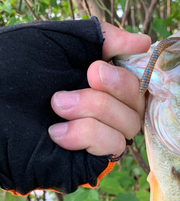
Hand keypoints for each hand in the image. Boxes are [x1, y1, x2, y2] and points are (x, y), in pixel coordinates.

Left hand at [48, 22, 150, 156]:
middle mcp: (102, 109)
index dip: (134, 71)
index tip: (105, 62)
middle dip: (116, 86)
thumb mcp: (58, 39)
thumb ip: (102, 38)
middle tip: (86, 76)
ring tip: (57, 105)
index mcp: (97, 81)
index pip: (138, 80)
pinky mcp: (87, 162)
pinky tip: (55, 132)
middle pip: (139, 103)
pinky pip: (112, 147)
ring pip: (129, 126)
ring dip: (96, 109)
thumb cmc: (11, 66)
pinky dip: (87, 134)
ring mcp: (96, 137)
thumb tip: (146, 42)